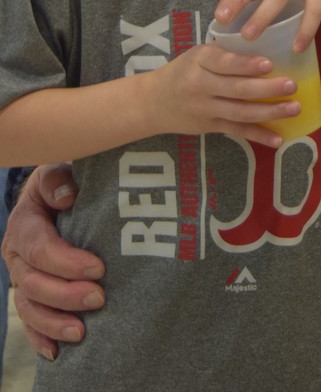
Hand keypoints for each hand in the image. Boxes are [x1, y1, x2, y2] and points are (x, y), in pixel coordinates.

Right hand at [2, 165, 104, 359]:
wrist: (58, 194)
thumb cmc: (63, 182)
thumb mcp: (57, 170)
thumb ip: (57, 178)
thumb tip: (65, 196)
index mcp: (24, 225)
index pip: (40, 248)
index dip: (66, 262)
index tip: (98, 268)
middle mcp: (17, 256)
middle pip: (34, 284)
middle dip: (66, 294)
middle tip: (99, 298)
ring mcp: (22, 279)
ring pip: (30, 309)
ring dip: (54, 323)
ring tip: (82, 333)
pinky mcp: (31, 296)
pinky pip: (30, 323)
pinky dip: (41, 339)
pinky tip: (56, 353)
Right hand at [147, 42, 302, 146]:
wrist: (152, 101)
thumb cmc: (184, 70)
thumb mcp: (198, 54)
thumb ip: (226, 53)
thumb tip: (270, 46)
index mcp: (199, 60)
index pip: (224, 62)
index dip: (246, 65)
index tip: (269, 64)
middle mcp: (200, 85)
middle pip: (236, 89)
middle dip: (266, 88)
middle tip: (292, 85)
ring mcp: (205, 109)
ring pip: (240, 112)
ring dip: (269, 112)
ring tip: (293, 108)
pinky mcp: (210, 127)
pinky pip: (237, 131)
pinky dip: (258, 136)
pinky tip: (278, 139)